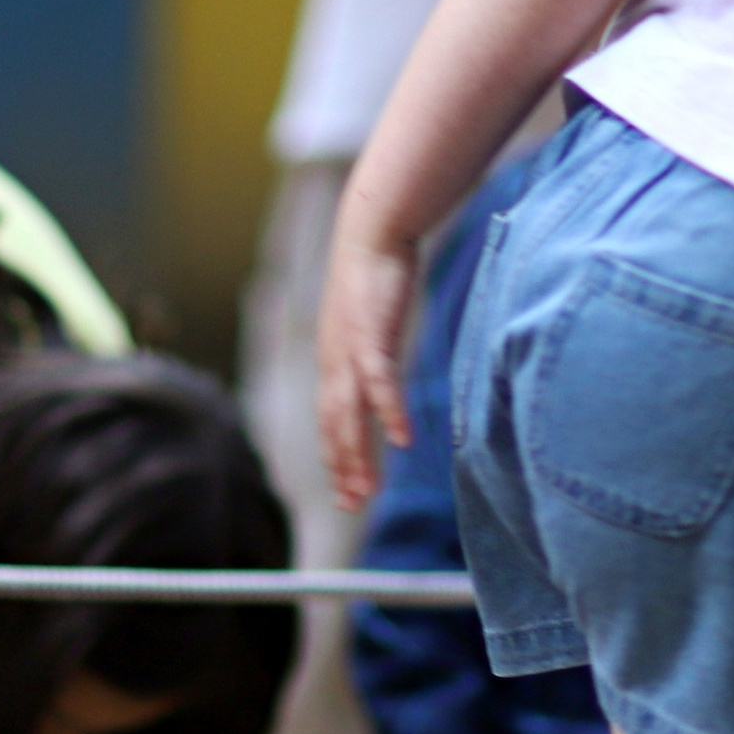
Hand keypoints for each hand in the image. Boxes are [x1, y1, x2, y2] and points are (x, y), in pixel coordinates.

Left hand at [316, 233, 419, 508]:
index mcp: (333, 361)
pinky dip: (389, 414)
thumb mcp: (369, 319)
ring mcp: (350, 351)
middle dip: (343, 468)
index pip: (330, 420)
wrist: (372, 229)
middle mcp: (334, 362)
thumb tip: (377, 368)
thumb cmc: (376, 272)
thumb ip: (371, 349)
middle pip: (335, 427)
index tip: (347, 490)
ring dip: (358, 455)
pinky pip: (380, 384)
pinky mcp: (372, 335)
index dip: (337, 456)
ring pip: (350, 415)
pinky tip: (403, 440)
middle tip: (353, 505)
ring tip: (367, 490)